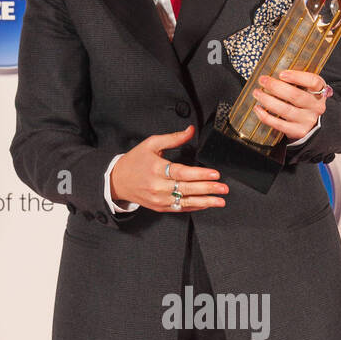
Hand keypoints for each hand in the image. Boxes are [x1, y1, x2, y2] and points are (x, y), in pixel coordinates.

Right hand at [109, 126, 228, 211]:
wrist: (117, 181)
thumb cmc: (134, 162)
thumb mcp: (151, 144)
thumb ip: (173, 138)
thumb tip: (190, 130)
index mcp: (156, 169)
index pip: (182, 173)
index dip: (200, 174)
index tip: (215, 174)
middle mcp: (158, 187)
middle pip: (187, 188)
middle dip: (208, 189)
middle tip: (223, 188)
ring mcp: (159, 200)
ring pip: (186, 202)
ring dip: (205, 202)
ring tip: (220, 201)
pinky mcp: (160, 208)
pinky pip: (180, 209)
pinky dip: (195, 207)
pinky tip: (206, 204)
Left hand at [250, 69, 329, 140]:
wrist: (312, 125)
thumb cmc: (305, 101)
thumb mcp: (307, 89)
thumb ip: (297, 81)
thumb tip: (273, 70)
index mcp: (320, 91)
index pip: (313, 81)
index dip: (297, 77)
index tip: (281, 74)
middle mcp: (316, 106)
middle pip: (295, 95)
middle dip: (275, 87)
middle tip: (262, 80)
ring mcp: (307, 120)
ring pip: (285, 110)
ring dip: (267, 100)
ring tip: (257, 93)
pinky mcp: (298, 131)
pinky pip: (279, 124)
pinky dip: (266, 116)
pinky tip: (257, 109)